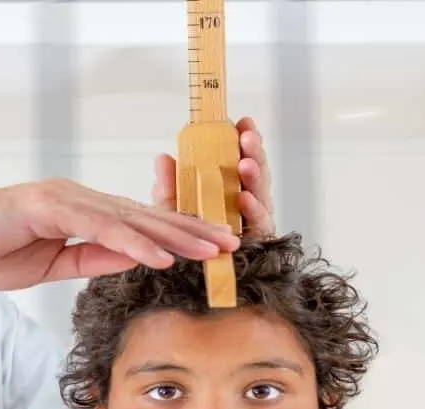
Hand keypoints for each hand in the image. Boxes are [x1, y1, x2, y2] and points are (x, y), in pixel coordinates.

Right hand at [0, 178, 240, 290]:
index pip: (139, 226)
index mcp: (80, 213)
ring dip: (175, 235)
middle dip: (192, 230)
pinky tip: (162, 256)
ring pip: (132, 219)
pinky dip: (134, 243)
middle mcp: (79, 199)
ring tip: (211, 249)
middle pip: (146, 217)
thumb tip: (131, 261)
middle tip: (232, 243)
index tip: (211, 252)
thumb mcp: (49, 265)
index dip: (178, 237)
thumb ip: (89, 259)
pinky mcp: (49, 206)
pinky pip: (100, 229)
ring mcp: (66, 198)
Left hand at [150, 116, 274, 236]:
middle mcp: (246, 198)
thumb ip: (169, 184)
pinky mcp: (259, 240)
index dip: (243, 138)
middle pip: (256, 169)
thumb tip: (163, 157)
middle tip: (247, 137)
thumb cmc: (184, 235)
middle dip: (253, 151)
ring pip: (261, 192)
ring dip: (255, 176)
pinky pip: (260, 223)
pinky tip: (245, 198)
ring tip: (245, 164)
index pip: (240, 155)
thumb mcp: (171, 206)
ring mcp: (254, 218)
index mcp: (229, 184)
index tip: (242, 122)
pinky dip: (253, 209)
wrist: (186, 269)